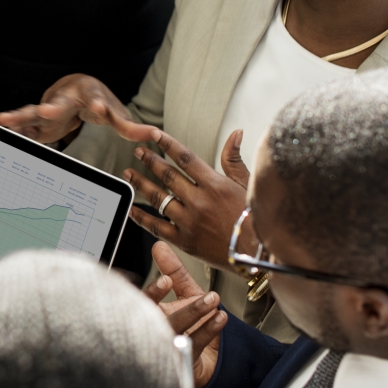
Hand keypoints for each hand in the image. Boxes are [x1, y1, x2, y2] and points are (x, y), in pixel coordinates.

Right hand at [0, 74, 159, 143]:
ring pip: (33, 113)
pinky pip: (22, 125)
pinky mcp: (37, 123)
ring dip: (18, 116)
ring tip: (2, 119)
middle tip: (46, 108)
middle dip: (51, 107)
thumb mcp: (114, 113)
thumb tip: (155, 135)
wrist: (74, 90)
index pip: (95, 101)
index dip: (98, 105)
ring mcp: (48, 110)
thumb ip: (129, 125)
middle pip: (58, 104)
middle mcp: (65, 99)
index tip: (99, 108)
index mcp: (88, 95)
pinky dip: (10, 127)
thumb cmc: (96, 100)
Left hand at [125, 130, 250, 268]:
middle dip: (150, 161)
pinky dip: (141, 217)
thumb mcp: (248, 185)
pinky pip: (156, 226)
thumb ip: (234, 159)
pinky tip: (132, 208)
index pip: (185, 158)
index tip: (154, 134)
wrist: (258, 254)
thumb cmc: (256, 218)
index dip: (167, 144)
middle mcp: (200, 202)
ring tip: (129, 174)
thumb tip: (236, 133)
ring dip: (141, 184)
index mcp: (215, 185)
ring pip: (158, 198)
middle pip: (167, 176)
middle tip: (138, 152)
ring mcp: (190, 222)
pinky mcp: (184, 241)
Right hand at [143, 242, 224, 387]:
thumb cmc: (191, 324)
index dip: (153, 292)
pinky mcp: (184, 359)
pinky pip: (195, 344)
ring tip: (213, 299)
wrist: (207, 358)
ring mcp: (170, 345)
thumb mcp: (186, 293)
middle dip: (181, 305)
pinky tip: (220, 317)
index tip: (165, 280)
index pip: (144, 301)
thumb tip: (159, 246)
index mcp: (153, 312)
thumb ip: (173, 271)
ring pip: (178, 330)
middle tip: (202, 294)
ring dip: (195, 313)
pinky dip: (208, 329)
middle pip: (161, 318)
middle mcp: (157, 329)